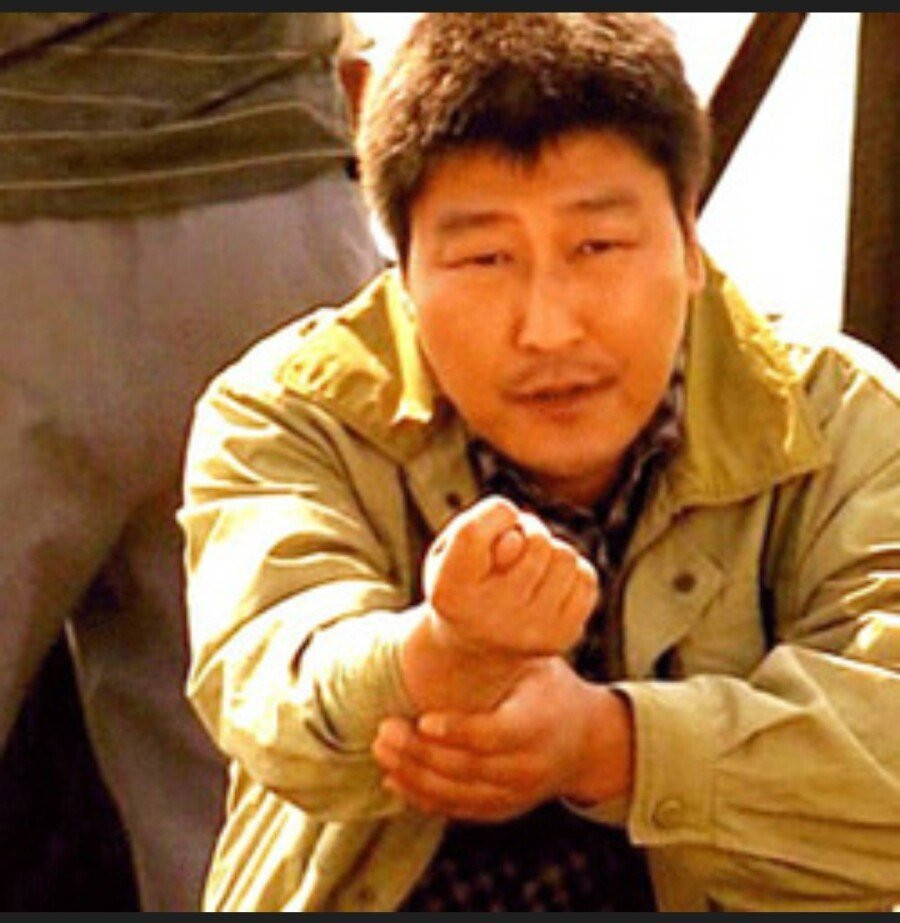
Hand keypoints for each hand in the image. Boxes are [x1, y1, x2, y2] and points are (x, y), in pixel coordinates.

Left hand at [373, 657, 633, 821]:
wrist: (589, 741)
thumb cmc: (553, 689)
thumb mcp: (539, 662)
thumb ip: (505, 649)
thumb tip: (464, 611)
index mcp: (540, 724)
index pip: (495, 735)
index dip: (458, 731)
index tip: (423, 719)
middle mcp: (530, 766)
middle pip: (468, 768)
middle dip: (420, 752)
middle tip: (385, 730)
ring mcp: (516, 794)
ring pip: (458, 795)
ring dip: (414, 776)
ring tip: (382, 750)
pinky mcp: (503, 808)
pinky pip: (459, 809)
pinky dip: (424, 798)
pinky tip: (395, 779)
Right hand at [422, 495, 598, 657]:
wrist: (476, 649)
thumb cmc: (463, 583)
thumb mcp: (450, 552)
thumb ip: (476, 531)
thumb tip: (519, 540)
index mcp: (451, 592)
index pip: (473, 531)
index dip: (493, 515)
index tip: (493, 529)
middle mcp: (489, 617)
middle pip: (536, 540)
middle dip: (529, 530)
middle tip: (515, 545)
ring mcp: (529, 630)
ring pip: (565, 556)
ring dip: (551, 551)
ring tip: (531, 567)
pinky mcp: (560, 638)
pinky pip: (586, 578)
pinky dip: (571, 573)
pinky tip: (548, 586)